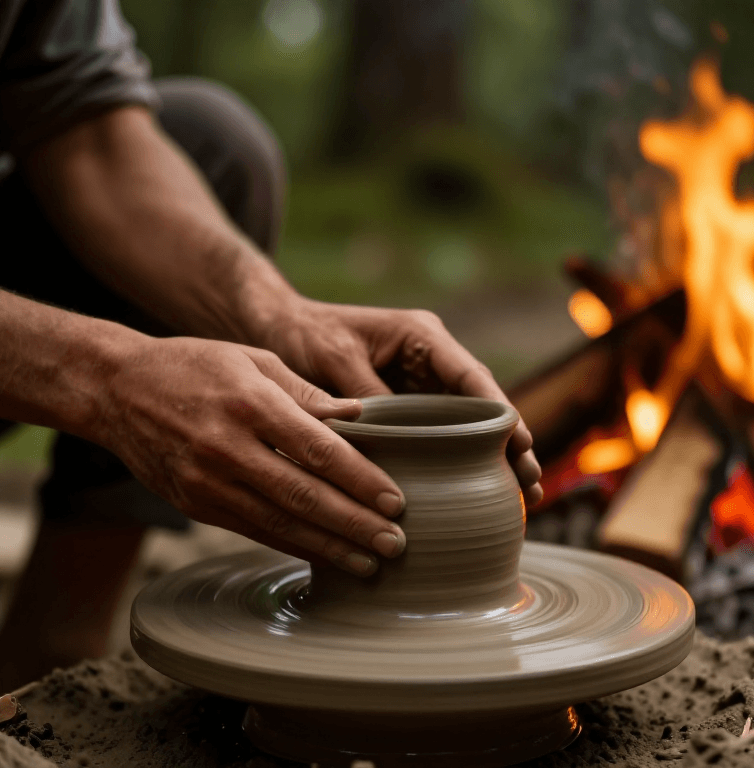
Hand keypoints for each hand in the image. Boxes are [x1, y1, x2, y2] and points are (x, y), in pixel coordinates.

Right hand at [96, 336, 408, 574]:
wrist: (117, 390)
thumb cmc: (194, 366)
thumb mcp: (253, 360)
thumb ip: (306, 393)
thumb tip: (359, 415)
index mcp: (251, 404)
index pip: (320, 451)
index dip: (361, 480)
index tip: (396, 501)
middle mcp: (229, 448)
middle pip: (305, 497)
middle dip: (355, 525)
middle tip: (396, 546)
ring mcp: (208, 482)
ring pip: (279, 524)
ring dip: (329, 548)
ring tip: (369, 565)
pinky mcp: (195, 505)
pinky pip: (252, 530)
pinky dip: (291, 546)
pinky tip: (322, 556)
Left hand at [259, 299, 543, 506]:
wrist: (279, 328)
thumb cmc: (305, 334)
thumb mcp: (335, 358)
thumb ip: (367, 395)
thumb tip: (397, 440)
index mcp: (421, 338)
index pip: (473, 379)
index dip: (500, 414)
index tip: (521, 447)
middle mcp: (431, 360)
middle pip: (482, 405)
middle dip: (511, 444)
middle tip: (530, 487)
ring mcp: (421, 384)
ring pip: (469, 424)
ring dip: (496, 458)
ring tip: (523, 499)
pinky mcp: (407, 405)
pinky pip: (441, 434)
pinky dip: (462, 461)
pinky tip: (480, 492)